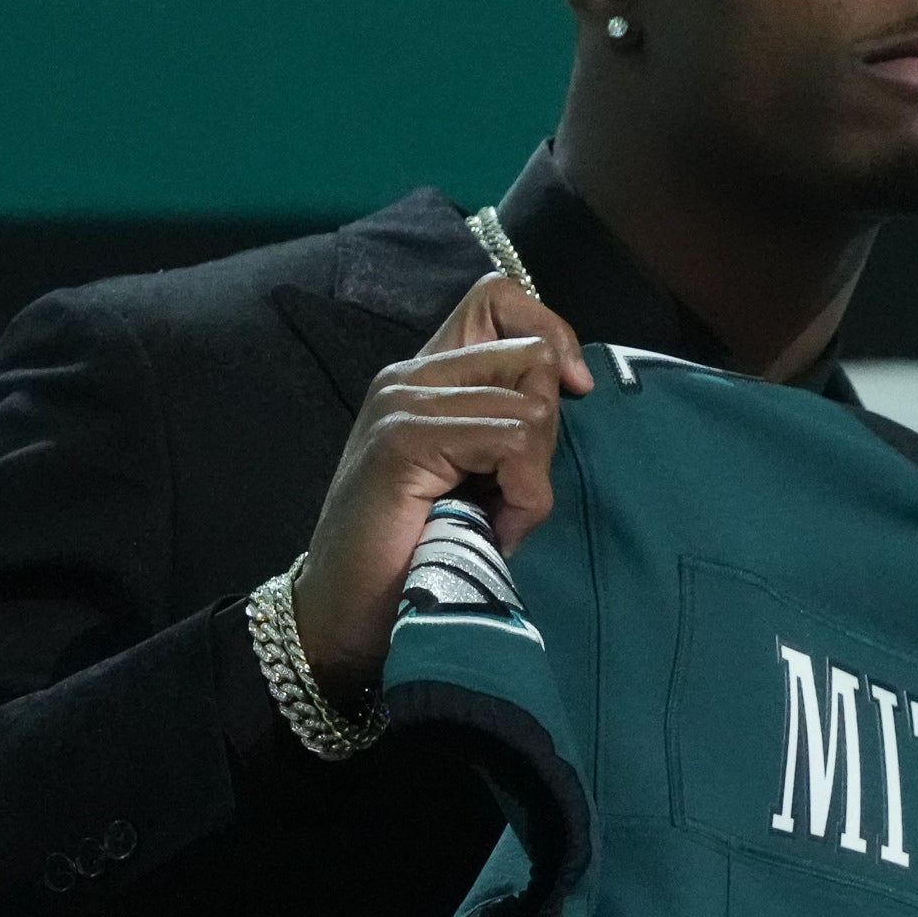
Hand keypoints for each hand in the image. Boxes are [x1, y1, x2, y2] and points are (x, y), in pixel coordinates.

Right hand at [289, 271, 591, 699]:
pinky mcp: (404, 440)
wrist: (345, 618)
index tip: (571, 392)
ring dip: (533, 480)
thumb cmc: (416, 554)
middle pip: (532, 356)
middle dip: (547, 431)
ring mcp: (403, 403)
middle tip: (510, 493)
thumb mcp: (472, 473)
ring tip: (492, 521)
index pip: (499, 298)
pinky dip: (523, 499)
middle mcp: (408, 376)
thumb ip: (502, 420)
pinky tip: (491, 531)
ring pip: (531, 407)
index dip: (550, 334)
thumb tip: (572, 383)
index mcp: (423, 375)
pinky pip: (513, 443)